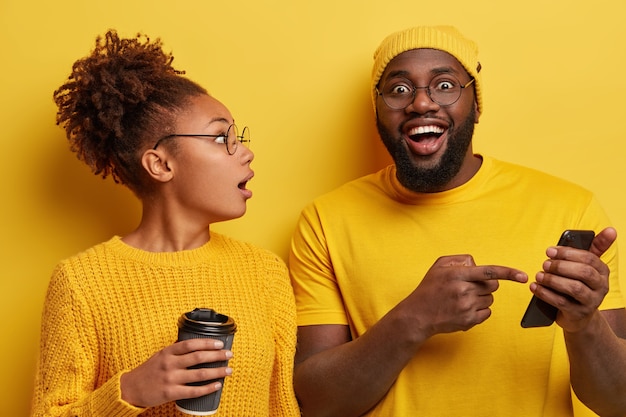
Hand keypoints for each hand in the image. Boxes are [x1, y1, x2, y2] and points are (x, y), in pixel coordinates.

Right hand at [120, 338, 232, 407]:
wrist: (131, 388)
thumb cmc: (148, 371)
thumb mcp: (160, 355)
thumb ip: (176, 351)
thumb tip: (197, 347)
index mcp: (168, 352)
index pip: (191, 344)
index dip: (207, 343)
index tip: (220, 343)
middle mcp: (170, 363)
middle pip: (198, 357)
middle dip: (217, 355)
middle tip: (229, 355)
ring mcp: (170, 378)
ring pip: (199, 374)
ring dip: (217, 371)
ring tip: (228, 370)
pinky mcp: (171, 392)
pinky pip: (193, 391)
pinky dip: (207, 388)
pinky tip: (217, 385)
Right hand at [403, 255, 527, 336]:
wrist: (417, 314)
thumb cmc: (429, 288)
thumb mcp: (439, 266)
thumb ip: (459, 260)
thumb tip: (476, 264)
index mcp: (457, 275)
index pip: (489, 272)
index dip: (508, 273)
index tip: (523, 276)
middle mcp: (463, 291)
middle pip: (492, 286)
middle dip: (486, 285)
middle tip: (470, 286)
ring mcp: (466, 307)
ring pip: (490, 300)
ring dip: (481, 298)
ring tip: (462, 299)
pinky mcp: (468, 321)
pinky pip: (487, 313)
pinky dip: (480, 310)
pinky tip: (464, 309)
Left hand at [532, 227, 616, 332]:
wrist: (579, 315)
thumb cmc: (579, 283)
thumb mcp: (586, 266)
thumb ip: (595, 247)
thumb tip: (612, 230)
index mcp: (603, 271)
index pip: (589, 258)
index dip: (568, 253)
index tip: (549, 250)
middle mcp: (601, 287)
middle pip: (583, 273)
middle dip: (561, 266)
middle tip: (544, 263)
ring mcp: (591, 302)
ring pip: (574, 288)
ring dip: (553, 280)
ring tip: (539, 275)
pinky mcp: (579, 314)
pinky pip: (562, 303)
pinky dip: (546, 294)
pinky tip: (535, 287)